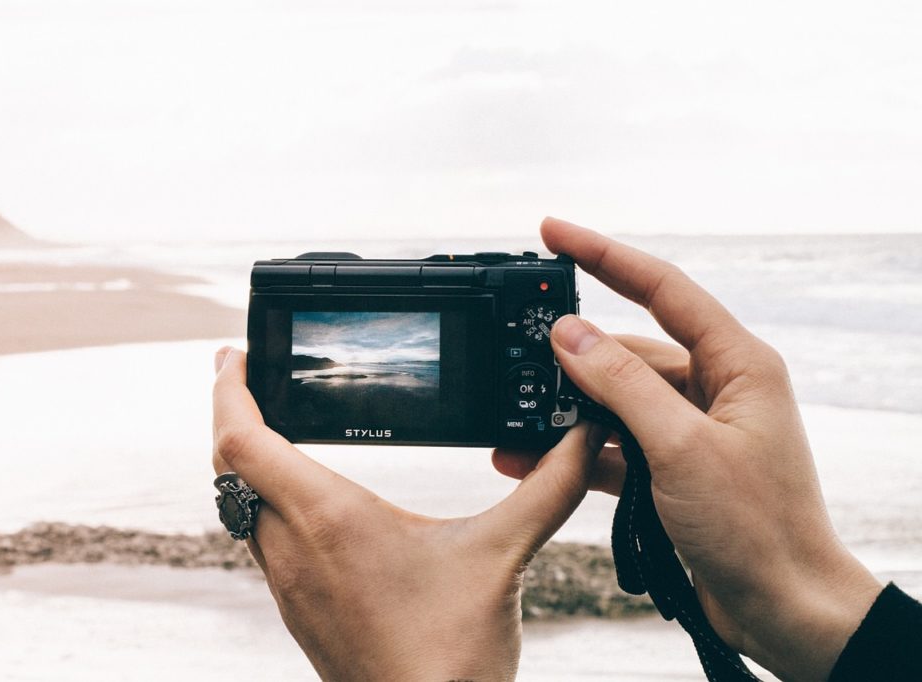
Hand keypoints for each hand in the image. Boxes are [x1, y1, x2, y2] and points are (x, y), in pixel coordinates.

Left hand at [212, 348, 604, 680]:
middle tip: (247, 373)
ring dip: (246, 458)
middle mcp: (291, 548)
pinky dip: (264, 498)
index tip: (237, 353)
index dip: (229, 388)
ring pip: (240, 503)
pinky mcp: (298, 609)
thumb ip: (546, 488)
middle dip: (233, 411)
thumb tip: (584, 438)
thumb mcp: (501, 555)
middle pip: (228, 465)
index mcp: (328, 519)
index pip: (242, 439)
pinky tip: (301, 497)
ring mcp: (288, 583)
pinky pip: (260, 537)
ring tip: (268, 422)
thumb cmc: (451, 657)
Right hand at [494, 218, 881, 681]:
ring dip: (567, 410)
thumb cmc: (758, 529)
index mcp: (736, 363)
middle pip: (630, 348)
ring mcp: (691, 429)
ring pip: (615, 400)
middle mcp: (715, 387)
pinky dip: (576, 450)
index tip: (553, 233)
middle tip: (519, 351)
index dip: (603, 254)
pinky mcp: (672, 466)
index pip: (661, 286)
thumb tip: (569, 333)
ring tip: (516, 420)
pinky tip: (533, 458)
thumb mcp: (681, 447)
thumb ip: (622, 384)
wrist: (783, 611)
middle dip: (574, 355)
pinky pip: (614, 443)